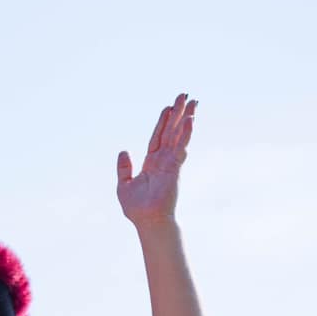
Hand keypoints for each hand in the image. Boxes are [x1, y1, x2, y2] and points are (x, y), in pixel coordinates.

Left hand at [116, 94, 193, 228]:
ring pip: (178, 135)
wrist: (146, 220)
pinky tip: (189, 120)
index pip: (158, 137)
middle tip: (185, 95)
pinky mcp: (174, 167)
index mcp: (151, 162)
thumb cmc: (136, 208)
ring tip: (193, 102)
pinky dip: (184, 133)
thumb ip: (124, 168)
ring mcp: (170, 162)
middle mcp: (162, 159)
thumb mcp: (124, 185)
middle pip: (171, 131)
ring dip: (185, 118)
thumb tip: (123, 151)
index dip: (163, 122)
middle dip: (178, 113)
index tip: (169, 107)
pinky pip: (180, 146)